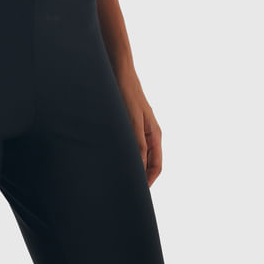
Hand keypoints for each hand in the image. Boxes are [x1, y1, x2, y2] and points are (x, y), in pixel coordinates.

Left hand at [115, 67, 162, 186]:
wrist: (118, 69)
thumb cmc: (127, 93)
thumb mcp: (132, 121)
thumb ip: (138, 144)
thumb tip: (140, 169)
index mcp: (154, 135)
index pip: (156, 166)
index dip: (148, 181)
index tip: (137, 194)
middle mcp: (148, 133)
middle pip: (147, 162)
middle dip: (138, 176)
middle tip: (123, 188)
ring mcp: (138, 127)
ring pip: (136, 153)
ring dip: (129, 164)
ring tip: (114, 175)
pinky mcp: (126, 122)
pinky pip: (127, 143)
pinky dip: (121, 152)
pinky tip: (107, 156)